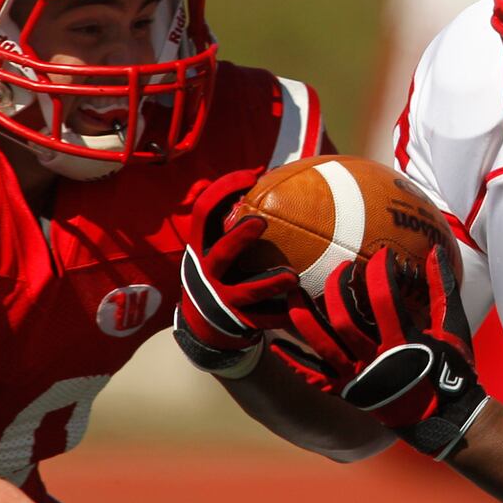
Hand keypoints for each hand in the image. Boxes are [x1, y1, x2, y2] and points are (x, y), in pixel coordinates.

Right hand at [174, 170, 299, 377]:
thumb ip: (230, 219)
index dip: (222, 191)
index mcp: (201, 247)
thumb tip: (265, 175)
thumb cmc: (220, 273)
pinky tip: (302, 307)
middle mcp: (206, 272)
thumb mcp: (214, 246)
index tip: (249, 176)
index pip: (203, 213)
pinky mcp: (236, 322)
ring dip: (269, 284)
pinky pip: (263, 320)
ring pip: (246, 292)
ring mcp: (220, 299)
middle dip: (239, 238)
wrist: (202, 327)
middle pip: (220, 253)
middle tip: (261, 222)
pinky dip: (282, 314)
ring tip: (292, 277)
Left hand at [293, 246, 488, 458]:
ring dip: (303, 316)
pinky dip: (294, 361)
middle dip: (337, 287)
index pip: (383, 297)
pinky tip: (277, 344)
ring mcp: (358, 377)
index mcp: (404, 342)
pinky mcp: (348, 391)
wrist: (445, 419)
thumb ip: (443, 290)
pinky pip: (314, 376)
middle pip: (343, 317)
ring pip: (321, 343)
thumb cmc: (453, 371)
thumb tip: (436, 250)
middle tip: (342, 268)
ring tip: (292, 291)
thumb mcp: (454, 329)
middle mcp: (376, 360)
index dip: (379, 270)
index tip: (381, 254)